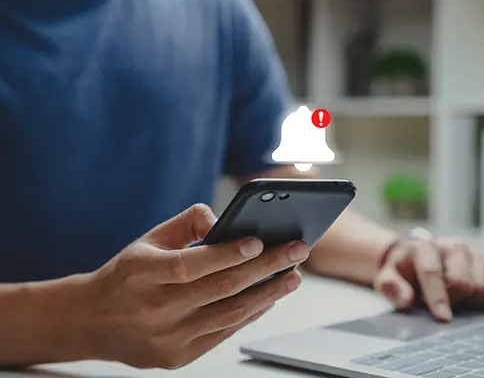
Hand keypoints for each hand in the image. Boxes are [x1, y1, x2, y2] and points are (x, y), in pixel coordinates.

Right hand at [83, 204, 309, 368]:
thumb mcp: (147, 241)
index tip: (259, 241)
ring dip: (268, 293)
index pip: (190, 265)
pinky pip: (224, 332)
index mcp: (140, 273)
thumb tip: (222, 218)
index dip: (226, 254)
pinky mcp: (177, 357)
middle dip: (266, 268)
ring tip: (293, 276)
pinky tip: (270, 296)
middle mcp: (153, 309)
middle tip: (297, 251)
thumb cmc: (128, 275)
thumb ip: (185, 223)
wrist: (93, 321)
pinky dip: (251, 313)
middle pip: (220, 288)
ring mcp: (166, 338)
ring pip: (229, 314)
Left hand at [373, 238, 483, 322]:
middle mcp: (453, 246)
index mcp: (425, 247)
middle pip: (461, 282)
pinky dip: (482, 297)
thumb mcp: (388, 278)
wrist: (419, 258)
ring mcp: (473, 254)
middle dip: (450, 300)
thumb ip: (392, 288)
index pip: (432, 272)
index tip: (443, 318)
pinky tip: (466, 296)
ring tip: (450, 297)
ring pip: (481, 286)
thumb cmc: (404, 272)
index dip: (438, 297)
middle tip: (437, 302)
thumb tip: (406, 300)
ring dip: (466, 300)